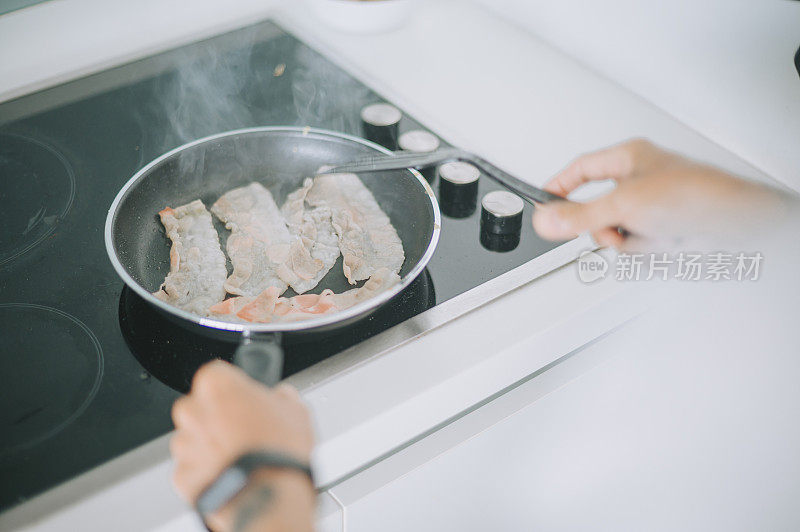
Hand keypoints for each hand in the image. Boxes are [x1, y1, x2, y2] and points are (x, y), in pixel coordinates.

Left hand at [171, 360, 314, 531]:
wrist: (268, 497)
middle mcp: (192, 410)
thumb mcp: (295, 409)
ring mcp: (184, 444)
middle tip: (248, 429)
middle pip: (202, 405)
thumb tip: (281, 399)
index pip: (219, 374)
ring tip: (243, 456)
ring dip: (213, 444)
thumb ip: (280, 397)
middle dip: (220, 416)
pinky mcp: (182, 475)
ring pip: (195, 437)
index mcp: (216, 384)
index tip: (248, 399)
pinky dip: (208, 470)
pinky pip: (194, 467)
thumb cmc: (278, 451)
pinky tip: (232, 473)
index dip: (236, 388)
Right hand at [532, 139, 794, 250]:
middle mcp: (639, 180)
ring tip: (649, 233)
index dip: (559, 185)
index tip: (543, 203)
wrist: (735, 223)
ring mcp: (651, 207)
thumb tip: (545, 220)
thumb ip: (579, 216)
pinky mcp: (662, 229)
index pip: (580, 169)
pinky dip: (645, 249)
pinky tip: (663, 241)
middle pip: (596, 209)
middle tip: (609, 228)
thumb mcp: (623, 205)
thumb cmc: (694, 195)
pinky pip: (635, 245)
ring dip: (628, 240)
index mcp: (629, 158)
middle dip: (603, 226)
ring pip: (615, 231)